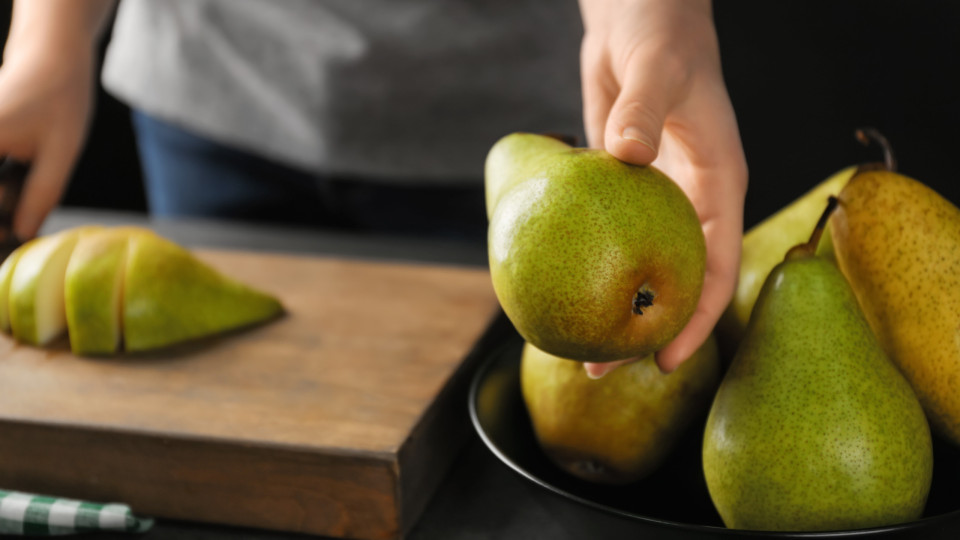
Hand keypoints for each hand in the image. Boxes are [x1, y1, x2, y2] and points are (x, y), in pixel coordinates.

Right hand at [0, 0, 113, 239]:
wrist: (49, 58)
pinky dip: (3, 188)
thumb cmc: (59, 100)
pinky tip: (18, 190)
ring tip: (22, 206)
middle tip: (18, 230)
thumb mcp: (60, 153)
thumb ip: (40, 196)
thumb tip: (23, 237)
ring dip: (5, 200)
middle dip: (2, 211)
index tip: (12, 241)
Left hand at [578, 0, 746, 375]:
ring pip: (634, 264)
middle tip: (602, 368)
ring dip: (606, 303)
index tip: (666, 359)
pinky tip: (551, 285)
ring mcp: (652, 198)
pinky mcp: (619, 187)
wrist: (637, 16)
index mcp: (719, 184)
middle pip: (672, 280)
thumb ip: (646, 111)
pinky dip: (582, 262)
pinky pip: (602, 234)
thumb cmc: (664, 36)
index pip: (714, 266)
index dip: (695, 319)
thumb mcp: (660, 70)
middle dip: (643, 329)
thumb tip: (627, 156)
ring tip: (572, 344)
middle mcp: (688, 200)